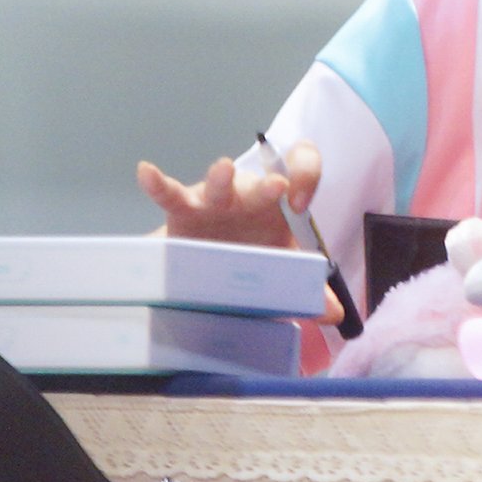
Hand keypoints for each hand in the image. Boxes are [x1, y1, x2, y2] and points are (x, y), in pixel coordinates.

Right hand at [137, 142, 340, 320]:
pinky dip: (158, 184)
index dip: (306, 177)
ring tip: (223, 169)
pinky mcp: (185, 210)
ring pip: (220, 185)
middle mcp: (251, 195)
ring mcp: (217, 201)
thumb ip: (307, 287)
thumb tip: (335, 313)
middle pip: (262, 182)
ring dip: (222, 178)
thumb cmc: (255, 254)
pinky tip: (146, 172)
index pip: (303, 168)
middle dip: (268, 185)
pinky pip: (171, 194)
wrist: (216, 260)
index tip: (301, 204)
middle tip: (277, 187)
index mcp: (282, 203)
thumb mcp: (280, 267)